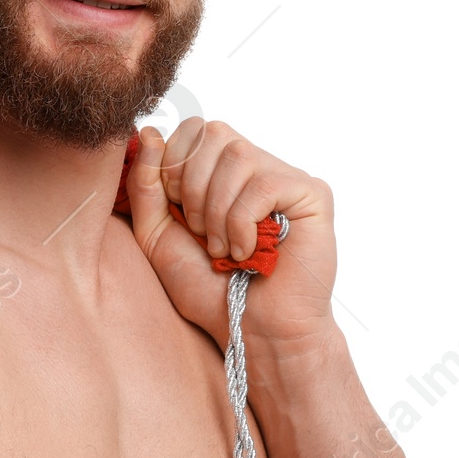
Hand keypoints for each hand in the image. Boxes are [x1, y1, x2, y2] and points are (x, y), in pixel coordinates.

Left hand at [124, 117, 337, 349]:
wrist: (248, 329)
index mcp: (218, 171)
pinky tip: (250, 252)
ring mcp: (284, 177)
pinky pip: (264, 184)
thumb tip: (148, 131)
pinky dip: (243, 223)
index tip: (179, 213)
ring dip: (217, 211)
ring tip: (225, 250)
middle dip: (192, 187)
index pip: (191, 128)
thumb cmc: (207, 288)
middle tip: (201, 234)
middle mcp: (254, 167)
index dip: (174, 165)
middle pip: (212, 132)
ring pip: (238, 155)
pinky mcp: (311, 193)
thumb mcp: (157, 234)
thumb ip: (146, 185)